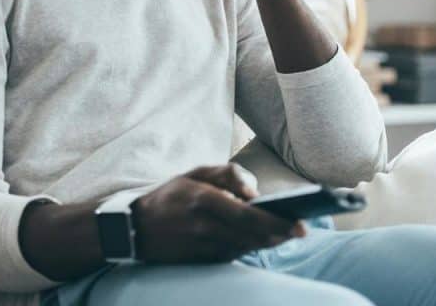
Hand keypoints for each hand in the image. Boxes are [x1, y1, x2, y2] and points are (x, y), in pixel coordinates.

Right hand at [132, 164, 305, 262]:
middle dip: (279, 235)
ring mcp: (203, 247)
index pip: (248, 215)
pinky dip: (247, 248)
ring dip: (267, 242)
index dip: (276, 222)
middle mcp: (204, 226)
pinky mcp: (202, 262)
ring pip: (246, 247)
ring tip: (283, 233)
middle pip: (252, 236)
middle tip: (300, 231)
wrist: (136, 229)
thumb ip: (227, 174)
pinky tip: (257, 240)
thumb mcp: (194, 173)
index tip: (299, 224)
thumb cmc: (170, 196)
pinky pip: (233, 256)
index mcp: (203, 199)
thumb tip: (254, 191)